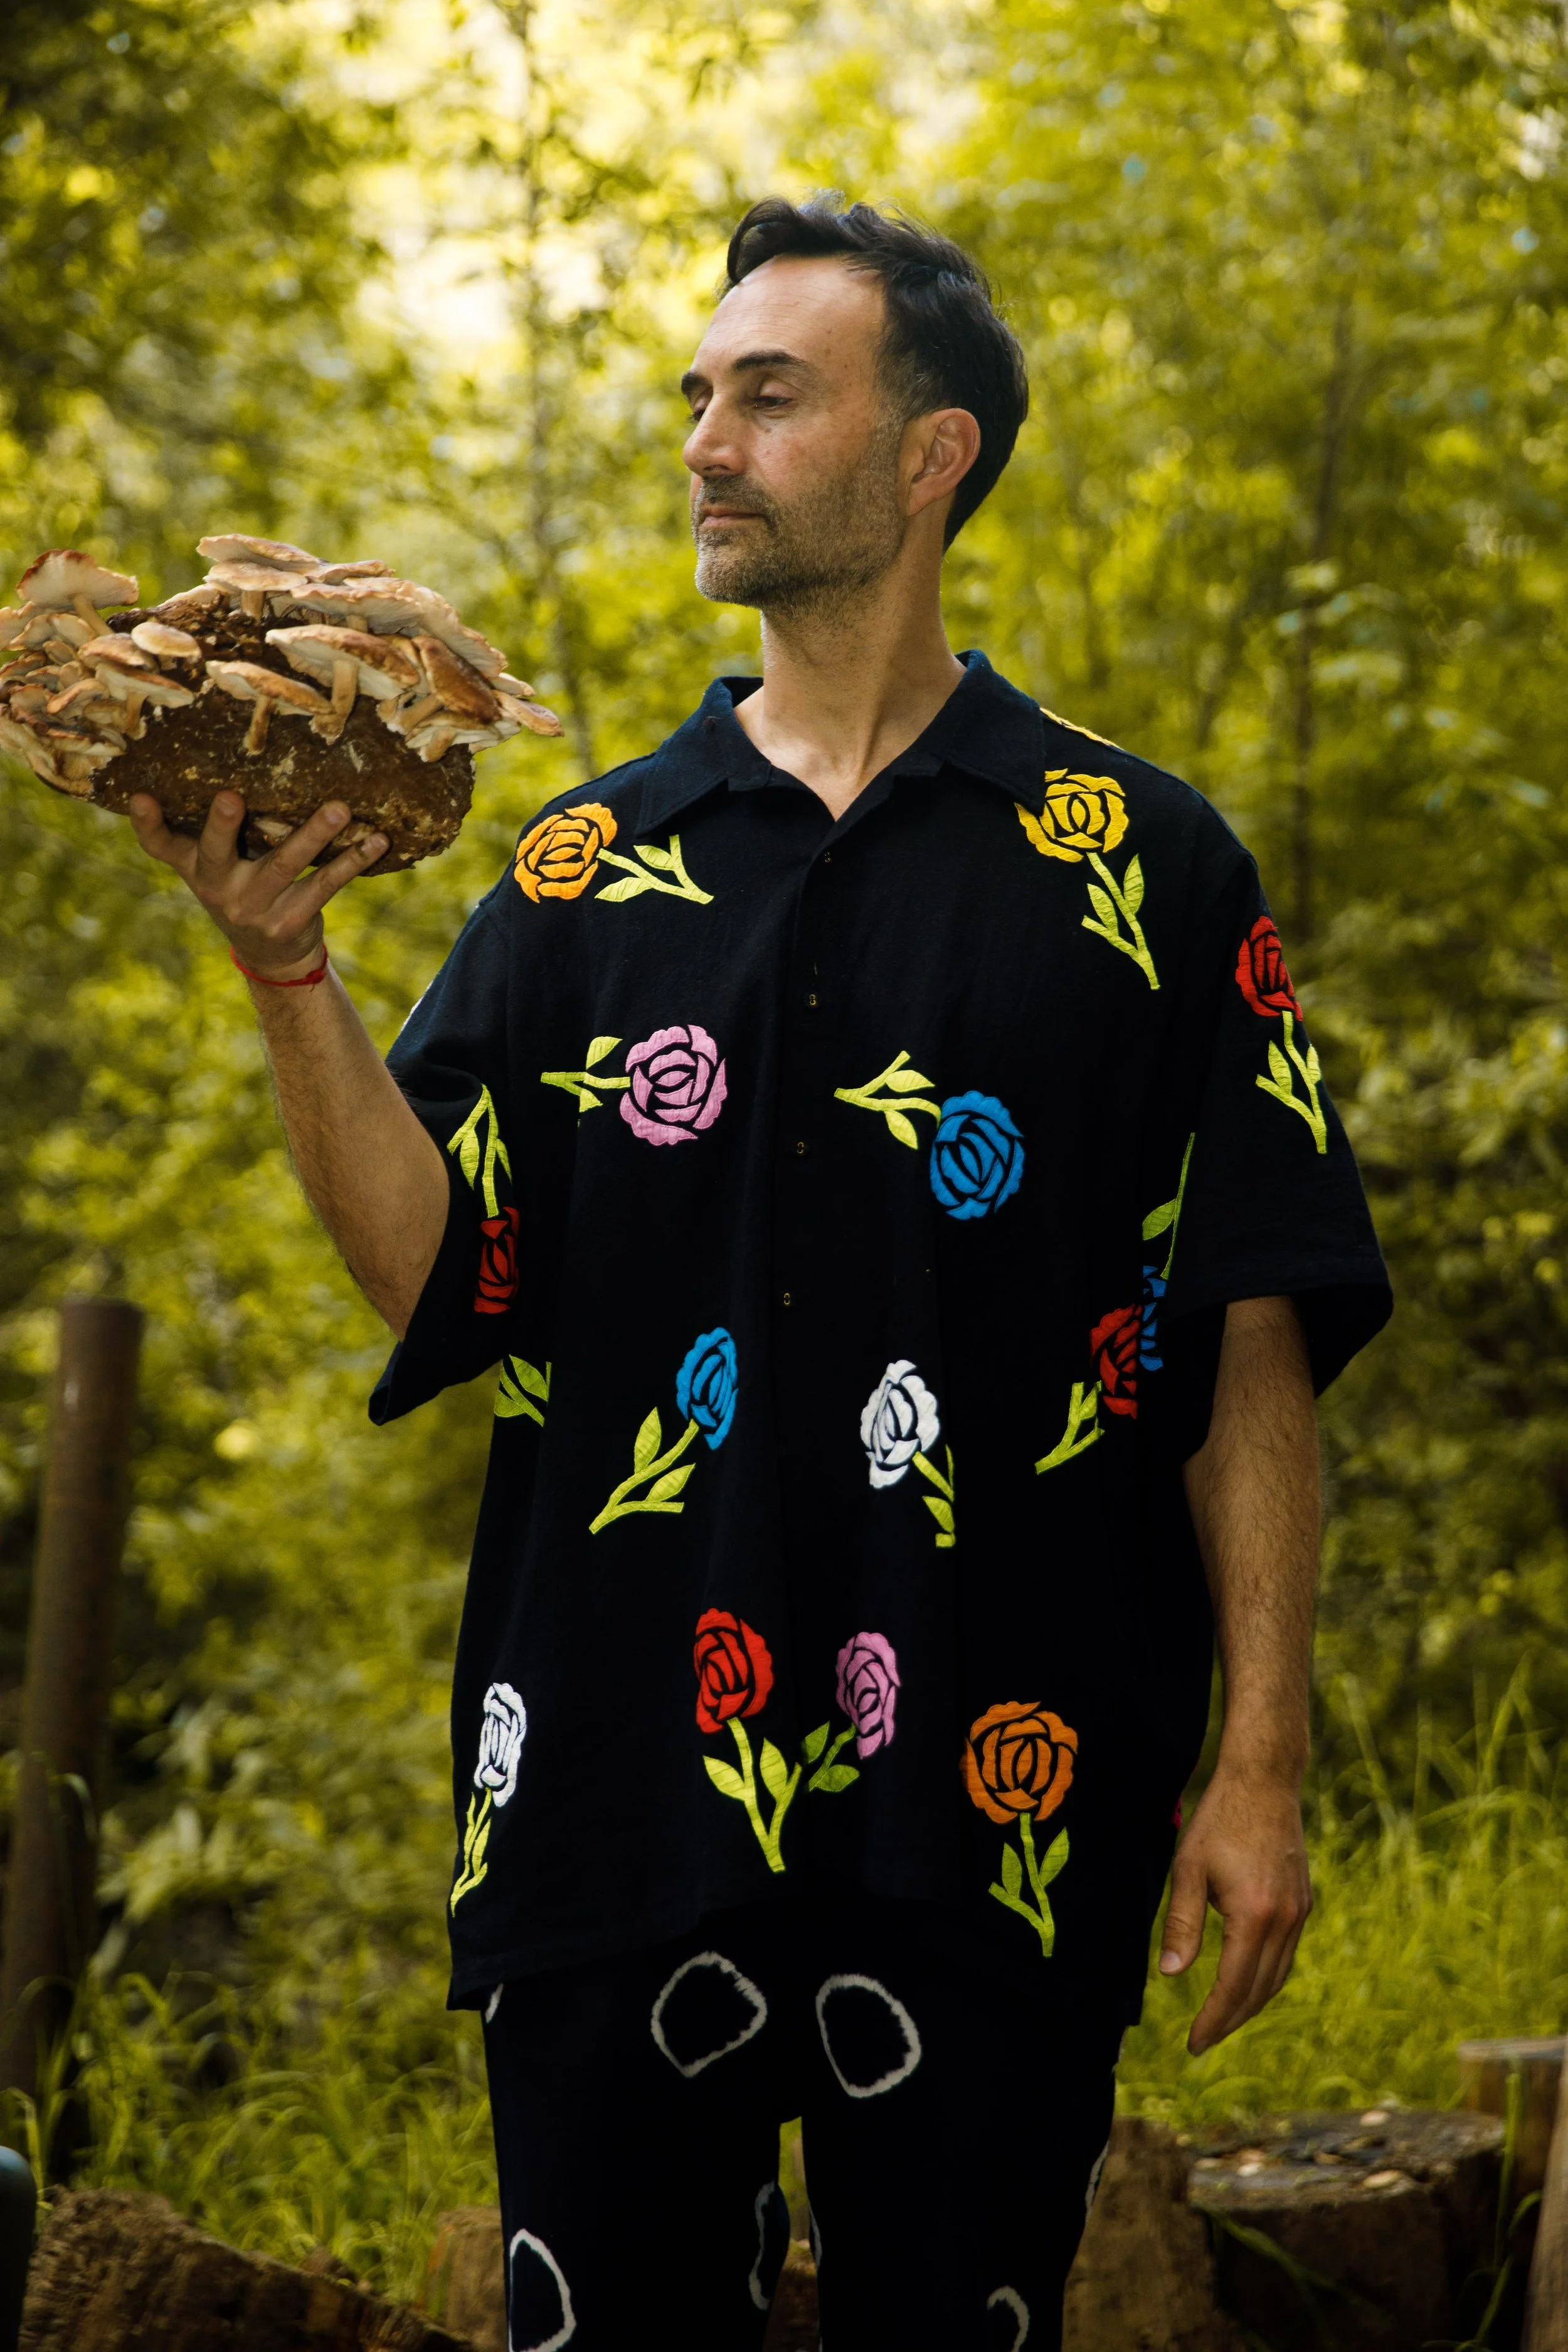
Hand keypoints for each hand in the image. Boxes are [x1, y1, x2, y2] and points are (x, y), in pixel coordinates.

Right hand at [127, 790, 386, 977]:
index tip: (139, 796)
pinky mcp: (292, 919)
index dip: (147, 823)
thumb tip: (209, 763)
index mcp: (196, 866)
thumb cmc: (241, 888)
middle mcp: (218, 886)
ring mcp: (255, 906)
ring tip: (340, 809)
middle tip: (230, 797)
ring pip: (284, 863)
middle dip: (222, 824)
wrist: (272, 956)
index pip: (161, 845)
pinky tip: (378, 840)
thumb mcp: (215, 864)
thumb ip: (204, 828)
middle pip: (215, 850)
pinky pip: (326, 884)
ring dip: (313, 834)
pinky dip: (353, 860)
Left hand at [1157, 1763, 1310, 2054]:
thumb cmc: (1218, 1820)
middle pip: (1258, 1990)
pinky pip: (1285, 1954)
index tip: (1192, 2044)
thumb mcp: (1188, 1869)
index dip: (1212, 2020)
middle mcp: (1285, 1920)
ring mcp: (1299, 1912)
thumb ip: (1181, 1924)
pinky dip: (1265, 1977)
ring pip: (1277, 1976)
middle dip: (1230, 2020)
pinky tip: (1245, 1980)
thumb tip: (1170, 1974)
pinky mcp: (1303, 1902)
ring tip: (1221, 2019)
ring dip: (1250, 2003)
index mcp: (1254, 1916)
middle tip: (1202, 2041)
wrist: (1264, 1781)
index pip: (1232, 1986)